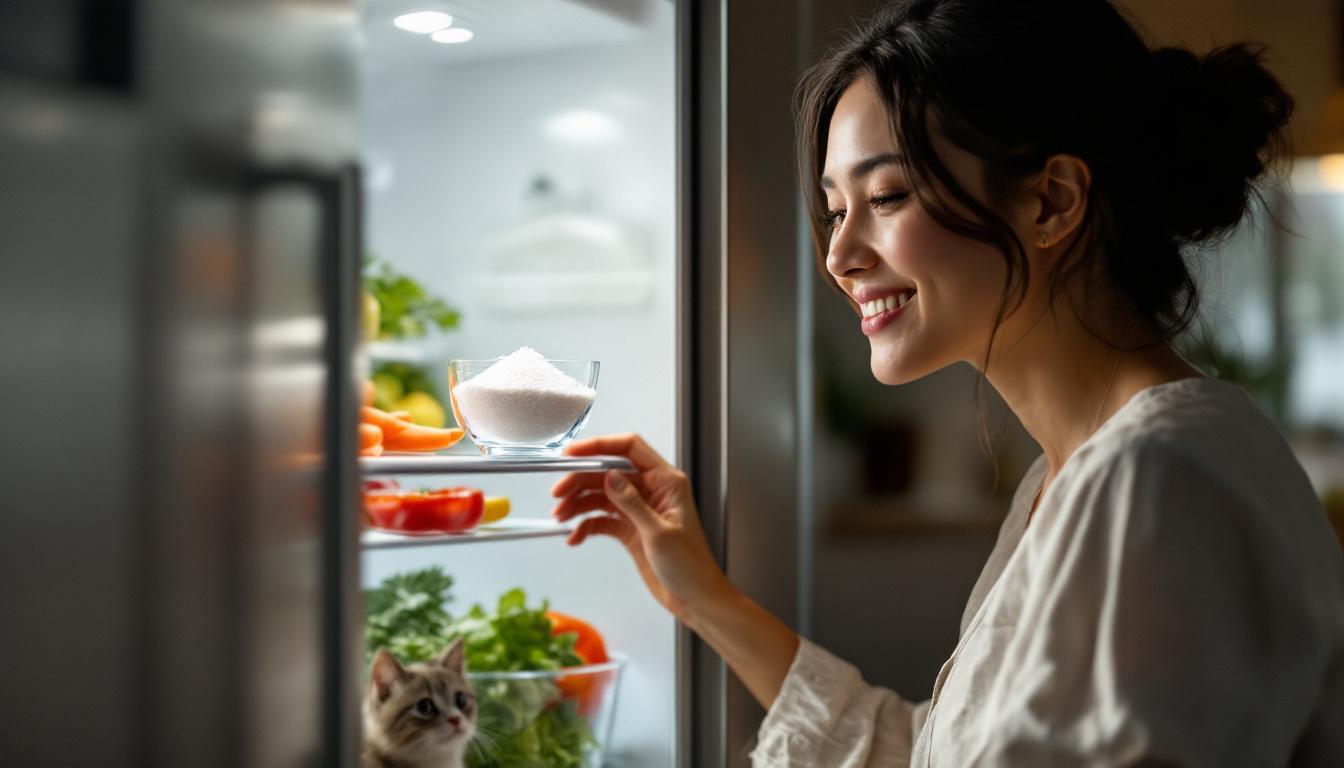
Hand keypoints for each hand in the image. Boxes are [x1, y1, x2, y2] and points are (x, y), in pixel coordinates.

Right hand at [551, 434, 729, 622]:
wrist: (695, 598)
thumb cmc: (691, 567)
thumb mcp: (659, 533)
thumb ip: (632, 503)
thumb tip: (610, 477)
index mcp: (666, 482)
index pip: (630, 448)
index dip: (599, 446)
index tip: (573, 453)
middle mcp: (652, 491)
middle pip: (608, 472)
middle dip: (580, 480)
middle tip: (558, 493)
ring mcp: (639, 509)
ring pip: (601, 495)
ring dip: (578, 504)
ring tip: (561, 516)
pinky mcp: (630, 528)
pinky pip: (602, 519)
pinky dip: (586, 525)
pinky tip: (575, 536)